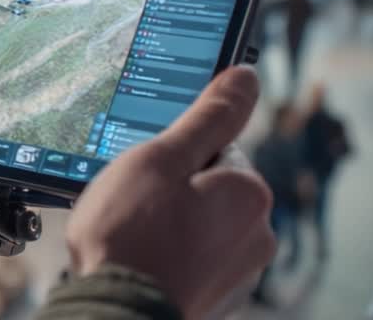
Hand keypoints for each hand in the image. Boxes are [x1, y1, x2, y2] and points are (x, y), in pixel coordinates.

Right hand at [66, 66, 275, 318]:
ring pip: (198, 226)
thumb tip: (245, 77)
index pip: (215, 148)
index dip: (172, 153)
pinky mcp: (214, 299)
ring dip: (168, 225)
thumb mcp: (161, 158)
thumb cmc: (132, 236)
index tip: (143, 170)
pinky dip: (167, 257)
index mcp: (249, 192)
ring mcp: (237, 272)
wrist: (116, 311)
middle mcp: (256, 234)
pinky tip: (139, 260)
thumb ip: (208, 117)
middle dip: (170, 191)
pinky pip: (191, 260)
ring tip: (131, 236)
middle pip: (207, 188)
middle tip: (130, 203)